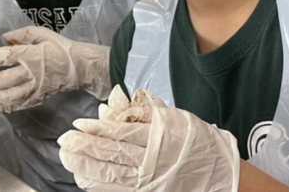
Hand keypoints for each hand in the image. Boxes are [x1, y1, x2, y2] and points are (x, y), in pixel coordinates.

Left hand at [0, 26, 109, 112]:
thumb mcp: (42, 33)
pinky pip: (24, 103)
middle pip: (6, 79)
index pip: (8, 57)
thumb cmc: (60, 47)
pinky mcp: (40, 96)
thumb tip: (4, 37)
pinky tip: (0, 106)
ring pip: (14, 95)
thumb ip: (22, 34)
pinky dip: (11, 106)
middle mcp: (32, 73)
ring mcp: (37, 87)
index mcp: (32, 55)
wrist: (80, 67)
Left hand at [58, 90, 239, 191]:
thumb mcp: (175, 119)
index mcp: (159, 138)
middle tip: (65, 141)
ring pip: (113, 174)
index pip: (123, 133)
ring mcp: (150, 181)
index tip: (80, 124)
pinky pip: (119, 191)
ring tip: (68, 158)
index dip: (99, 129)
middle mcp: (153, 161)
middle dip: (86, 147)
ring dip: (87, 167)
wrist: (223, 178)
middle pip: (114, 154)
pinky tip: (84, 179)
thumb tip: (112, 105)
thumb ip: (144, 111)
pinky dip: (100, 185)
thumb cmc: (197, 143)